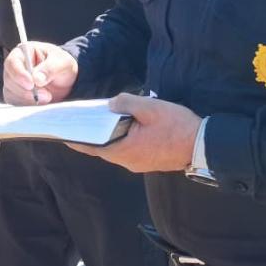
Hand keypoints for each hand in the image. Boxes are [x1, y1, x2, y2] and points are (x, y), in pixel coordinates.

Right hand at [3, 42, 77, 104]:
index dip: (19, 74)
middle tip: (46, 95)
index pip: (12, 62)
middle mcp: (15, 66)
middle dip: (26, 91)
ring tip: (47, 97)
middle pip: (9, 80)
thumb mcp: (63, 63)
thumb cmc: (62, 65)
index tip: (31, 84)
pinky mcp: (15, 95)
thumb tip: (36, 79)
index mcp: (24, 52)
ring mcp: (14, 82)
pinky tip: (41, 103)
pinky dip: (28, 105)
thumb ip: (50, 68)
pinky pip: (15, 103)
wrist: (65, 81)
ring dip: (28, 99)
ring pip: (11, 93)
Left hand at [67, 94, 201, 172]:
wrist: (203, 145)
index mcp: (124, 150)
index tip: (62, 134)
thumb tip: (111, 104)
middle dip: (92, 134)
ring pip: (116, 148)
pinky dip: (121, 138)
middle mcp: (128, 161)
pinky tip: (122, 124)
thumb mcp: (150, 107)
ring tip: (99, 118)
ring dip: (108, 135)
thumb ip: (127, 103)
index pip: (92, 146)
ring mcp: (139, 163)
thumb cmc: (177, 126)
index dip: (76, 140)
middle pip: (103, 147)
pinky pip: (128, 149)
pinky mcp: (148, 161)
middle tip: (79, 120)